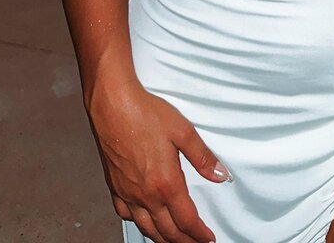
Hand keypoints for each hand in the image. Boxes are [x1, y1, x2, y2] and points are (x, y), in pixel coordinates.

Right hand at [87, 77, 230, 242]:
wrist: (113, 105)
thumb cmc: (144, 114)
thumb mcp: (183, 131)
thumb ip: (203, 157)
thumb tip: (220, 174)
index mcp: (165, 183)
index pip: (186, 220)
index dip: (199, 234)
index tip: (208, 238)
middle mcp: (145, 194)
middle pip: (167, 231)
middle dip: (184, 241)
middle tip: (195, 242)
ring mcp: (128, 192)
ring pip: (147, 228)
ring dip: (163, 238)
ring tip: (174, 240)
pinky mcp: (114, 186)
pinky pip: (126, 215)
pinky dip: (139, 224)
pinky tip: (143, 220)